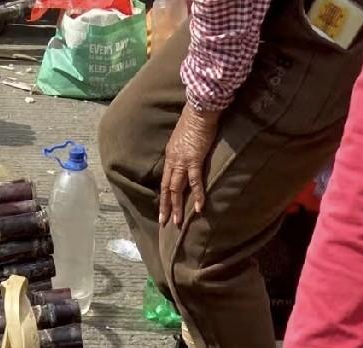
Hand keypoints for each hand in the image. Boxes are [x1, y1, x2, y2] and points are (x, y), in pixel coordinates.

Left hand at [158, 104, 219, 227]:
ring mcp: (182, 161)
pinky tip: (198, 208)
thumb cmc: (195, 120)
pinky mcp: (194, 160)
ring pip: (176, 189)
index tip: (162, 208)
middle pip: (167, 188)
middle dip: (165, 206)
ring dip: (176, 207)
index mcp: (170, 155)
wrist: (200, 110)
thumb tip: (188, 155)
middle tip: (163, 222)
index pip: (165, 179)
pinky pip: (195, 182)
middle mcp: (173, 160)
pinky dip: (196, 196)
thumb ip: (184, 148)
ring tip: (177, 222)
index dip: (163, 195)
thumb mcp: (185, 137)